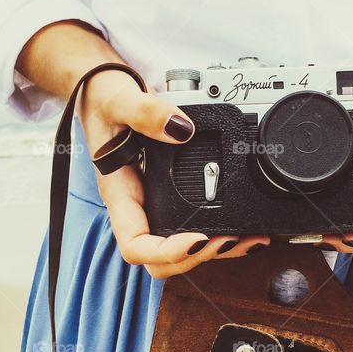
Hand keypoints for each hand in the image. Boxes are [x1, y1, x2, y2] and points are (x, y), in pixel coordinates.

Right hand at [79, 69, 269, 277]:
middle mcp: (137, 207)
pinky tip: (244, 229)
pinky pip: (193, 227)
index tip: (196, 239)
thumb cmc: (102, 100)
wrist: (103, 92)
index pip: (135, 244)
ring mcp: (154, 205)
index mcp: (120, 195)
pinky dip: (219, 234)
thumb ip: (146, 112)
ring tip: (250, 240)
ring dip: (215, 252)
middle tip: (231, 239)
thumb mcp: (119, 100)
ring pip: (180, 249)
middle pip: (161, 259)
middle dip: (197, 257)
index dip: (166, 252)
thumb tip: (180, 128)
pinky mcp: (171, 197)